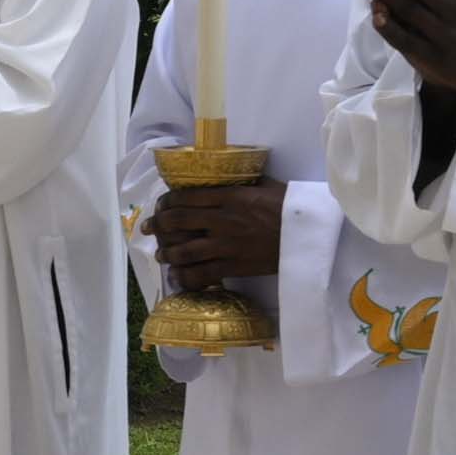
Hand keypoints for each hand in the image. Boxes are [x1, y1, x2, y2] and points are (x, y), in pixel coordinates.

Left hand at [148, 173, 286, 286]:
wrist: (307, 233)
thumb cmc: (288, 206)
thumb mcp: (264, 184)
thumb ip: (240, 183)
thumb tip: (223, 177)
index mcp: (229, 196)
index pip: (186, 197)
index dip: (167, 202)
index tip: (160, 205)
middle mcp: (222, 220)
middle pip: (178, 221)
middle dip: (158, 225)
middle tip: (148, 228)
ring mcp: (226, 245)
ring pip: (185, 250)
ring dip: (167, 252)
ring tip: (160, 254)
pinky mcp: (234, 266)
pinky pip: (202, 274)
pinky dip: (186, 277)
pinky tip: (178, 277)